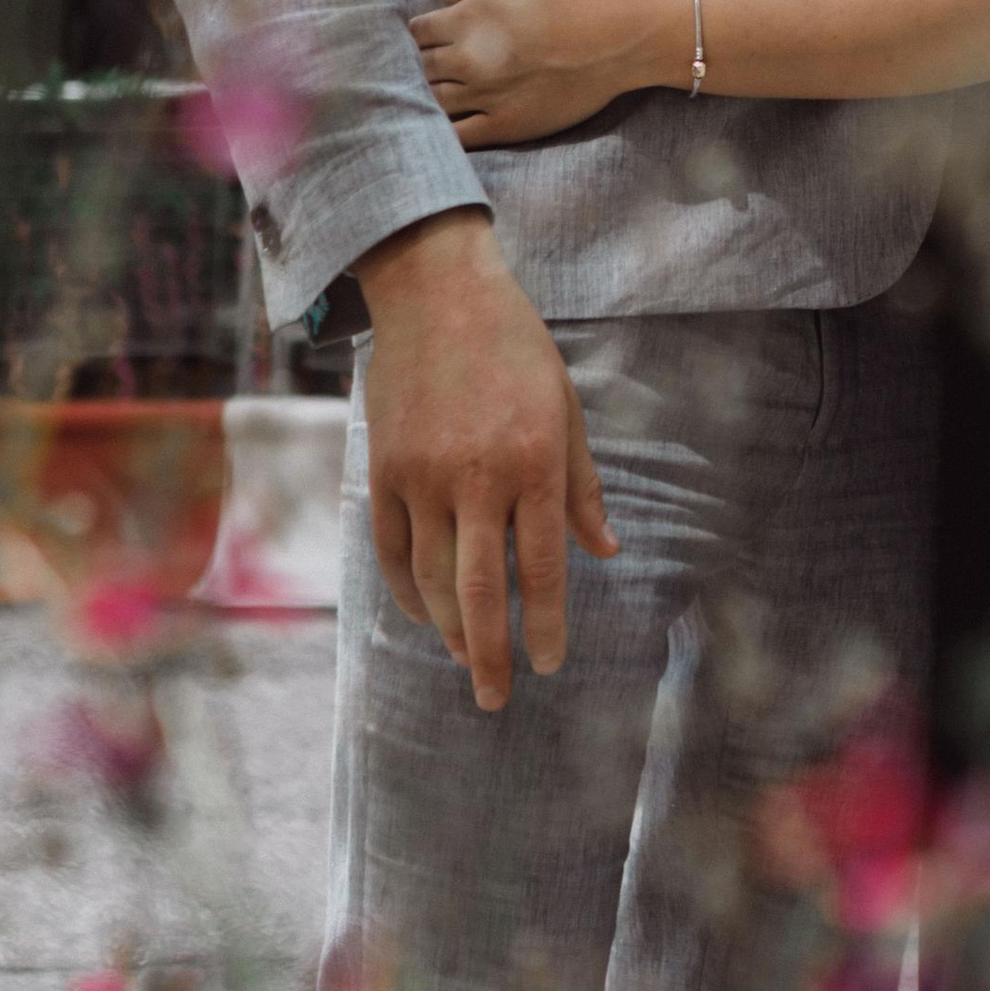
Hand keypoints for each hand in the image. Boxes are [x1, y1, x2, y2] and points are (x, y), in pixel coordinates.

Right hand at [356, 209, 617, 707]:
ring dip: (450, 631)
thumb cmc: (515, 347)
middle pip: (481, 591)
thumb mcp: (565, 406)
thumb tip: (606, 552)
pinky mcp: (382, 472)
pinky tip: (427, 614)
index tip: (550, 662)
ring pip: (433, 581)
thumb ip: (582, 486)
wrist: (436, 293)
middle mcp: (476, 476)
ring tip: (468, 659)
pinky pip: (392, 552)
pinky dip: (409, 593)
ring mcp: (422, 477)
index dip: (547, 623)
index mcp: (533, 460)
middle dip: (491, 655)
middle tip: (498, 698)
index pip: (544, 565)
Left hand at [411, 0, 676, 147]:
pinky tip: (435, 126)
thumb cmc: (567, 0)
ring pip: (432, 101)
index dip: (413, 33)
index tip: (418, 37)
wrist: (612, 41)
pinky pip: (458, 136)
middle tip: (414, 66)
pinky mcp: (504, 125)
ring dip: (421, 96)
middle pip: (419, 66)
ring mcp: (484, 96)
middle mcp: (468, 59)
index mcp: (468, 18)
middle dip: (412, 65)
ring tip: (423, 94)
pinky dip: (440, 131)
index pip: (417, 30)